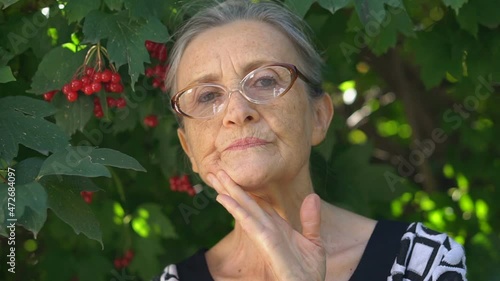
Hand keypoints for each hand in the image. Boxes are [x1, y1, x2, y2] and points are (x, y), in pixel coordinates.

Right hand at [207, 171, 325, 280]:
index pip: (258, 204)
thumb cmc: (308, 272)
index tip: (233, 177)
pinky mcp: (266, 242)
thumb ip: (311, 220)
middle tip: (216, 170)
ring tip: (215, 176)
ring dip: (230, 192)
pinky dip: (237, 209)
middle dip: (232, 187)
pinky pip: (249, 222)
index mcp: (278, 226)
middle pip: (247, 202)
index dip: (246, 190)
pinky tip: (225, 199)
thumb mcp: (314, 241)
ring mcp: (265, 234)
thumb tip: (313, 196)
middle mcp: (268, 228)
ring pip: (244, 208)